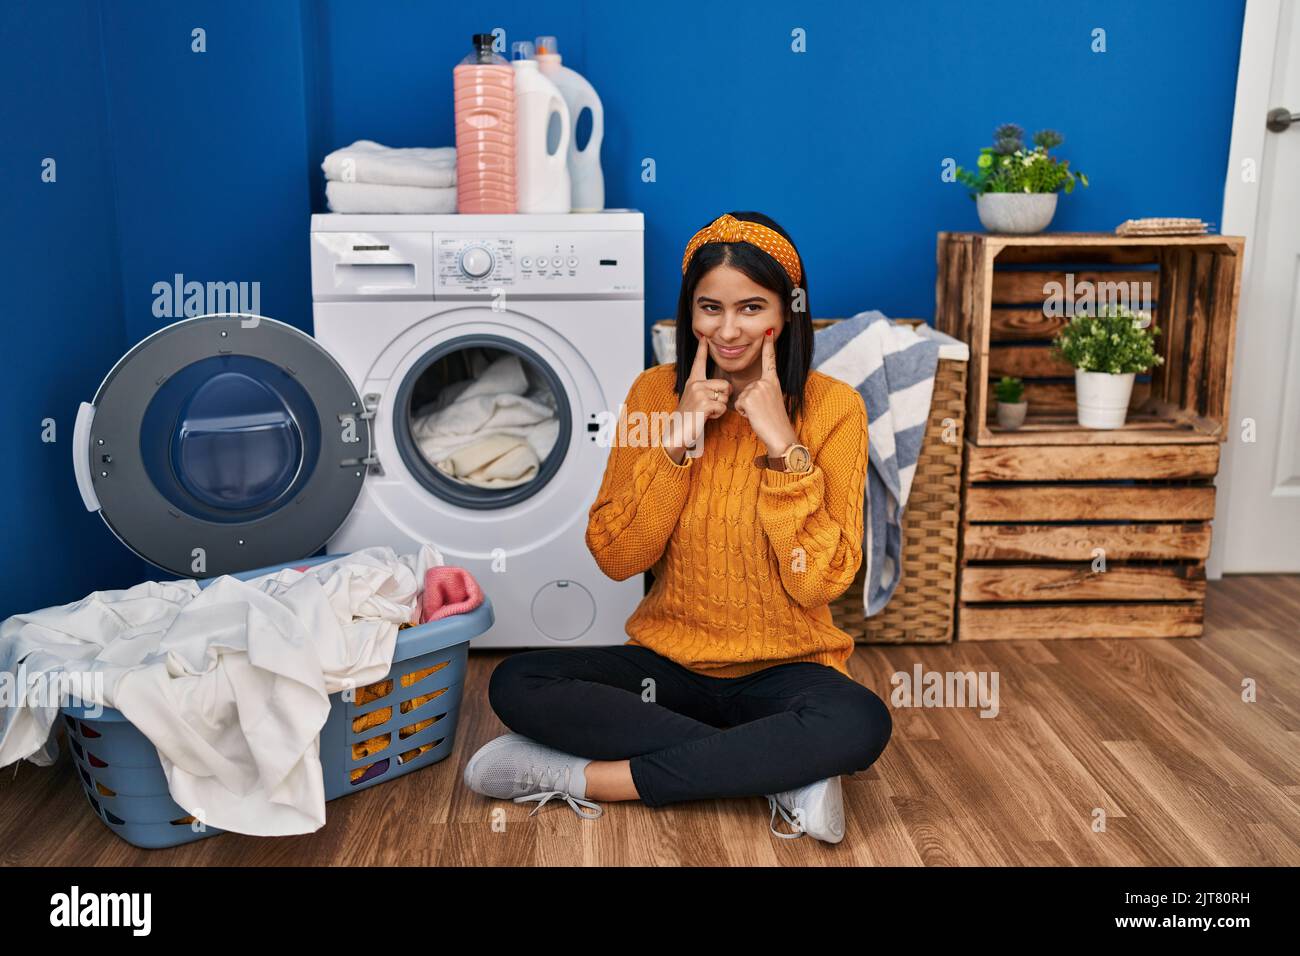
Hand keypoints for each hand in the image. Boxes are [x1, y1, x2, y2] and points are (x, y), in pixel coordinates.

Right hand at [664, 334, 729, 462]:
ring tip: (705, 413)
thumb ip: (705, 391)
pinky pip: (722, 407)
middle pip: (725, 384)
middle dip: (723, 398)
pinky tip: (705, 418)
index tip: (704, 336)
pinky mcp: (703, 403)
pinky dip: (718, 415)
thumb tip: (726, 388)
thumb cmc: (687, 420)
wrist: (676, 434)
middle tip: (709, 407)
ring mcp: (699, 393)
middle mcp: (695, 384)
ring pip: (725, 396)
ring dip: (720, 408)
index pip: (699, 362)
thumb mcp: (694, 400)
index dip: (702, 349)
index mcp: (692, 381)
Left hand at [735, 330, 797, 453]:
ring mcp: (758, 389)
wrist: (780, 435)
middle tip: (763, 411)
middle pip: (747, 388)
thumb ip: (763, 391)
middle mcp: (766, 382)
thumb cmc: (775, 421)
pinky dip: (743, 413)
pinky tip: (755, 417)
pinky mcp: (750, 398)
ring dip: (746, 408)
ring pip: (741, 397)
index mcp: (773, 381)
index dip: (769, 344)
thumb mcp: (772, 401)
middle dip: (749, 402)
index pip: (770, 360)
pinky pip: (738, 404)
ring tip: (759, 414)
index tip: (768, 330)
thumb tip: (752, 392)